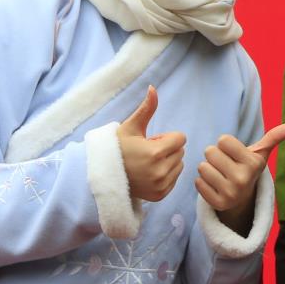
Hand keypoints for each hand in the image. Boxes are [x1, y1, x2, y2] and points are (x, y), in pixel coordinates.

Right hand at [117, 86, 186, 201]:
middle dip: (167, 149)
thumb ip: (146, 109)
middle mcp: (160, 171)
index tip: (150, 141)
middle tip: (146, 152)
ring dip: (168, 161)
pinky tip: (149, 173)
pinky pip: (174, 179)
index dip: (166, 137)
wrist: (103, 174)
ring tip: (147, 163)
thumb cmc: (117, 147)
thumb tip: (153, 88)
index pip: (180, 138)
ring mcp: (160, 186)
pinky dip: (166, 175)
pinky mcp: (160, 195)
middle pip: (181, 151)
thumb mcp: (131, 127)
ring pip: (179, 165)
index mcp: (155, 153)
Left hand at [196, 122, 284, 234]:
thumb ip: (274, 137)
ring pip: (202, 167)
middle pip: (210, 152)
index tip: (233, 154)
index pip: (223, 140)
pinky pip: (197, 182)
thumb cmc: (248, 168)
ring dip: (208, 168)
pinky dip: (202, 182)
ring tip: (220, 174)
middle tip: (225, 164)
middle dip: (215, 156)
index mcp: (252, 163)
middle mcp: (242, 179)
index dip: (226, 145)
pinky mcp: (217, 204)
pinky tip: (214, 185)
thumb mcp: (261, 153)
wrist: (244, 199)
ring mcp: (230, 193)